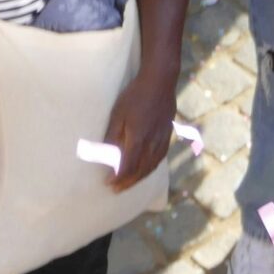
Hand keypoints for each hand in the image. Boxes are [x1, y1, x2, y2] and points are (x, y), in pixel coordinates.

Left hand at [101, 71, 177, 192]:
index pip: (127, 166)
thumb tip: (106, 153)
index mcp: (138, 138)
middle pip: (140, 171)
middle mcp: (151, 144)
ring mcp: (161, 142)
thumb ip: (113, 135)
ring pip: (150, 167)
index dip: (118, 177)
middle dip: (128, 182)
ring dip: (139, 179)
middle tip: (116, 190)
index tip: (108, 184)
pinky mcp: (167, 137)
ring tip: (129, 184)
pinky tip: (145, 171)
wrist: (160, 83)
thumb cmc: (135, 96)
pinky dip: (150, 169)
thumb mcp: (118, 113)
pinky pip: (158, 160)